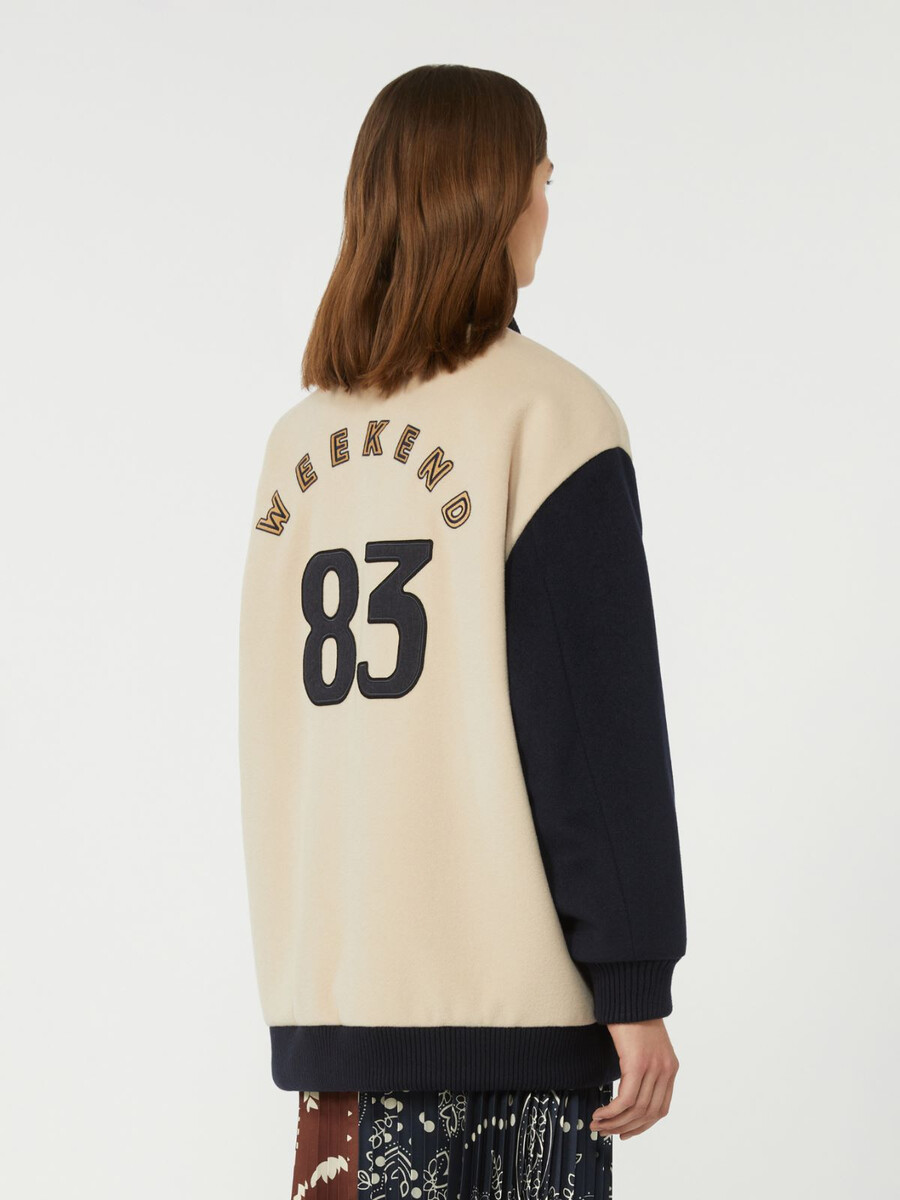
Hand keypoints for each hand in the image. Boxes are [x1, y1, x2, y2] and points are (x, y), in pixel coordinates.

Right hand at [589, 1018, 678, 1139]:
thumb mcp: (645, 1045)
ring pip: (636, 1110)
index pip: (660, 1110)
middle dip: (625, 1128)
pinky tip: (599, 1112)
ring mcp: (653, 1068)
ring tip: (597, 1124)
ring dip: (614, 1122)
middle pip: (648, 1114)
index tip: (625, 1132)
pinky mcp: (637, 1064)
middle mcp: (665, 1071)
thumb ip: (644, 1067)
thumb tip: (629, 1089)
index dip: (642, 1126)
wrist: (630, 992)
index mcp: (670, 1068)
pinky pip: (626, 1099)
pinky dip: (612, 1111)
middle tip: (606, 1131)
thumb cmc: (632, 1015)